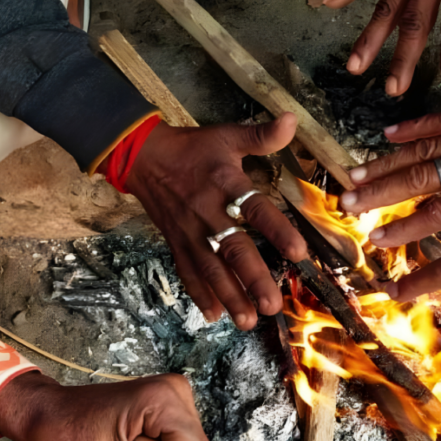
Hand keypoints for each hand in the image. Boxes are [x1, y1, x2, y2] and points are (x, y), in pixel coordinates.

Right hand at [123, 113, 308, 329]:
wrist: (142, 156)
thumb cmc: (193, 149)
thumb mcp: (227, 135)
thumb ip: (262, 135)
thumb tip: (293, 119)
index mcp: (224, 183)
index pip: (255, 208)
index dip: (276, 230)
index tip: (298, 252)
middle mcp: (207, 212)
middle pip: (232, 249)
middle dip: (252, 279)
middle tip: (272, 305)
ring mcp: (189, 232)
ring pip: (211, 269)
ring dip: (230, 296)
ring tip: (249, 321)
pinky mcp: (176, 243)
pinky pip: (187, 271)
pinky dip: (199, 294)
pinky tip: (214, 315)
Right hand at [341, 30, 440, 244]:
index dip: (406, 226)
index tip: (377, 238)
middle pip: (418, 179)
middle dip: (379, 193)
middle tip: (346, 203)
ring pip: (421, 150)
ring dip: (385, 163)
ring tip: (353, 173)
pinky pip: (440, 120)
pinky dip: (413, 127)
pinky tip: (387, 134)